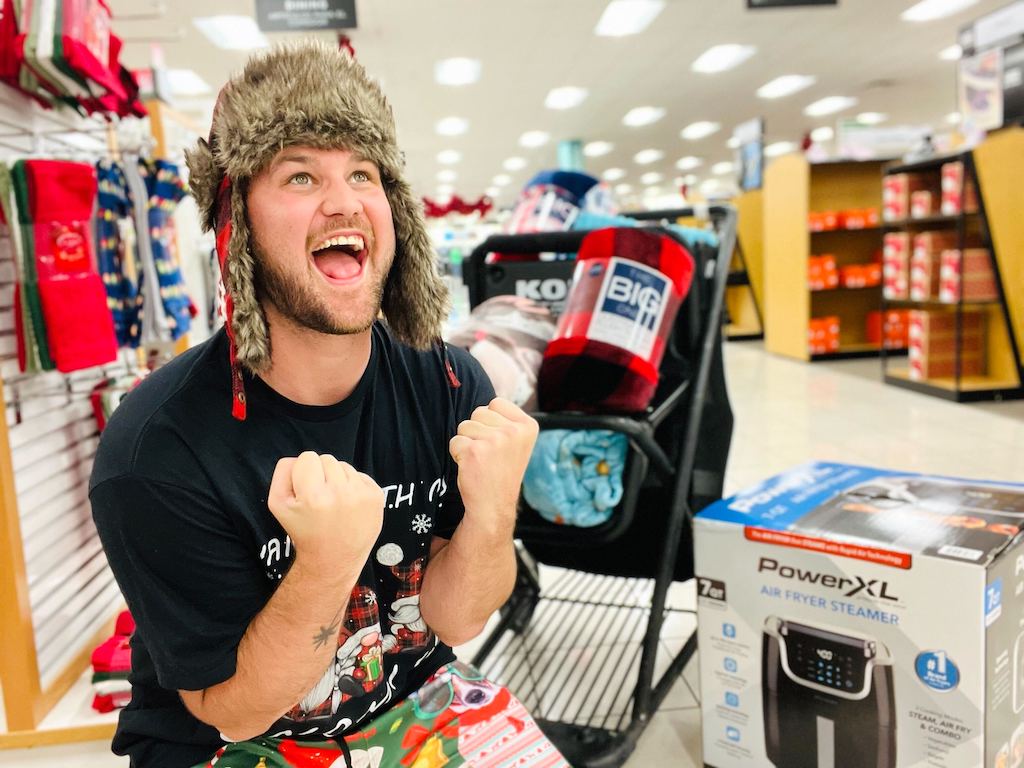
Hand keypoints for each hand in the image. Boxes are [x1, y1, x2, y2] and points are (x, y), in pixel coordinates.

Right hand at [267, 452, 383, 567]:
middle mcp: (340, 493)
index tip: (305, 492)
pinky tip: (348, 506)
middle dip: (321, 475)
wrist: (334, 559)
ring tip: (334, 504)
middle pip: (327, 459)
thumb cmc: (304, 531)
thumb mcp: (278, 505)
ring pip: (344, 466)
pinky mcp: (376, 497)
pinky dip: (353, 486)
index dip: (303, 472)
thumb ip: (283, 473)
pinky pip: (360, 475)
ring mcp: (362, 495)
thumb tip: (299, 458)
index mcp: (313, 496)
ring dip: (337, 480)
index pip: (307, 457)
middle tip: (320, 500)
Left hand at [448, 398, 538, 530]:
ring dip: (467, 442)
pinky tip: (471, 468)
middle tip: (488, 455)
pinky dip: (457, 454)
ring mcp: (495, 441)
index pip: (495, 403)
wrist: (494, 506)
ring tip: (480, 461)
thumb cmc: (501, 472)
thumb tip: (486, 403)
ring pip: (464, 426)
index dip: (490, 422)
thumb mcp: (516, 442)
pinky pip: (454, 441)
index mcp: (528, 425)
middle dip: (477, 431)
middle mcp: (514, 431)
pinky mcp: (474, 451)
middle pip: (478, 412)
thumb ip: (506, 420)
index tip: (499, 443)